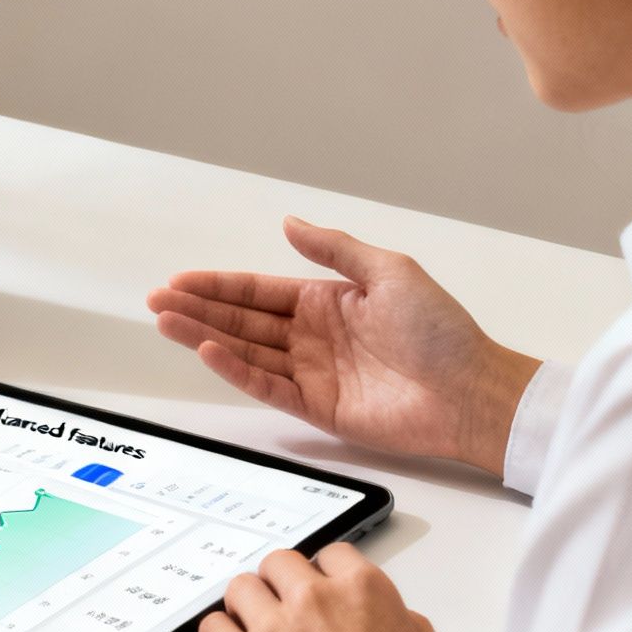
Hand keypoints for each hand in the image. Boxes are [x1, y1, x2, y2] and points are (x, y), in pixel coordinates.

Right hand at [148, 215, 540, 473]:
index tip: (181, 280)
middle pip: (242, 320)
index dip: (218, 285)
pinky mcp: (317, 407)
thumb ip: (334, 250)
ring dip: (204, 336)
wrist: (472, 392)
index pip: (259, 291)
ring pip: (245, 351)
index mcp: (328, 301)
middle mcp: (313, 336)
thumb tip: (290, 223)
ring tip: (167, 322)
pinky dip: (235, 370)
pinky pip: (266, 385)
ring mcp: (312, 372)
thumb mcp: (389, 272)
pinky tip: (209, 351)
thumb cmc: (443, 332)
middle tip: (158, 300)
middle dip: (198, 308)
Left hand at [200, 545, 453, 631]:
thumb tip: (397, 618)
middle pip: (279, 562)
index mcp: (362, 591)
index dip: (326, 571)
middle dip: (282, 581)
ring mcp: (273, 627)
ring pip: (242, 587)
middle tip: (285, 604)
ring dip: (247, 602)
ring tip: (255, 622)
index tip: (321, 586)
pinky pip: (213, 626)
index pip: (331, 553)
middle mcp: (314, 599)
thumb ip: (410, 626)